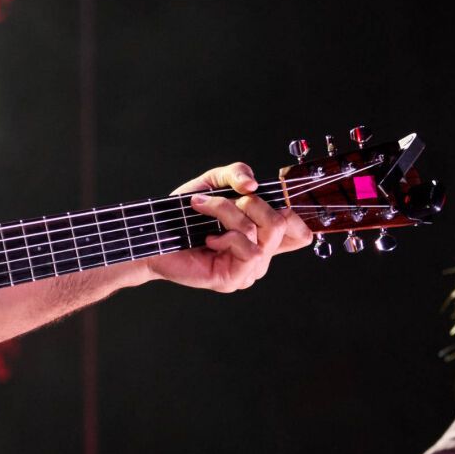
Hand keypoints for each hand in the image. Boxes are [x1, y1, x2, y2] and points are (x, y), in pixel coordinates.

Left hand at [140, 162, 313, 292]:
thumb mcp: (212, 183)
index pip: (301, 232)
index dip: (292, 211)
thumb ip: (236, 174)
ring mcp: (250, 270)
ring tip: (203, 211)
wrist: (154, 236)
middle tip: (220, 200)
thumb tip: (253, 185)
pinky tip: (208, 239)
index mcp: (261, 235)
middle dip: (251, 202)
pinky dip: (226, 236)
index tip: (259, 196)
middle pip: (283, 222)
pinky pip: (249, 250)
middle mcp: (261, 254)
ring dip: (228, 212)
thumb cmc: (183, 214)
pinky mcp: (235, 279)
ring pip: (263, 231)